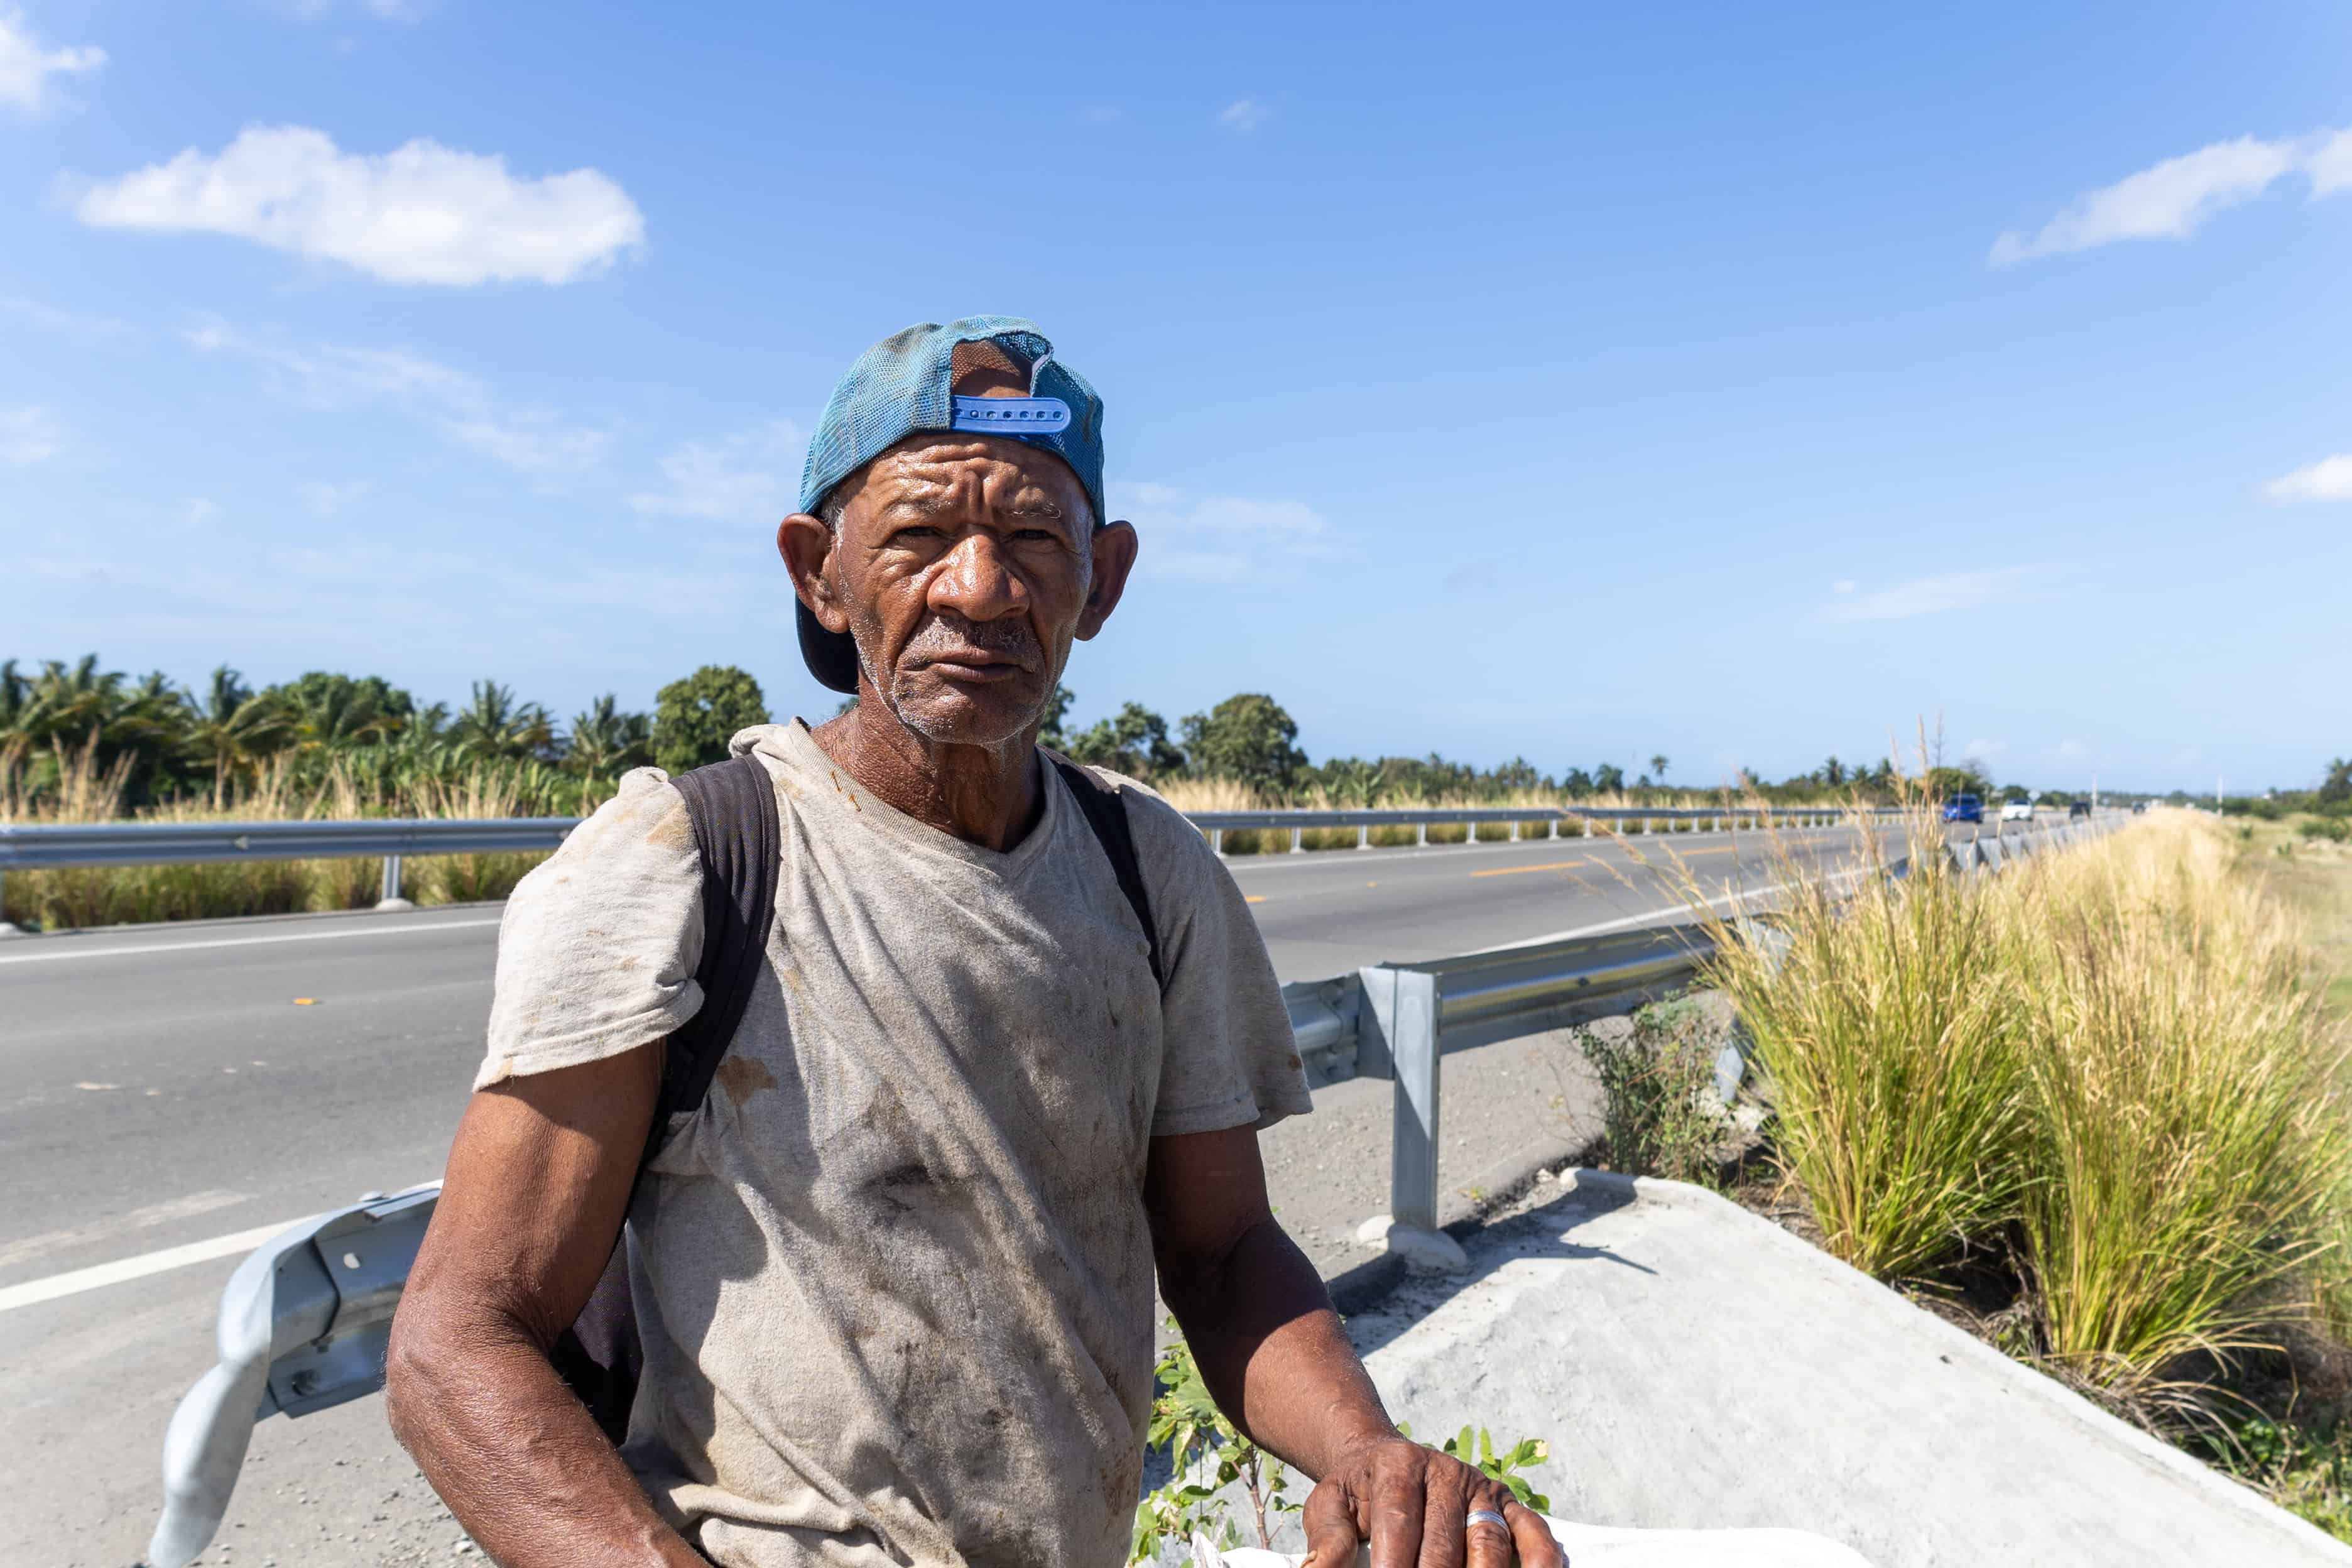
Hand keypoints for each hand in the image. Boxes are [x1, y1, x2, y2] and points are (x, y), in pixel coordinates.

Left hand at [1299, 1435, 1562, 1567]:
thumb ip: (1327, 1541)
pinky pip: (1534, 1533)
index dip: (1392, 1564)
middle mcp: (1445, 1472)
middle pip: (1444, 1540)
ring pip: (1488, 1541)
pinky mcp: (1508, 1506)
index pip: (1398, 1521)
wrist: (1384, 1462)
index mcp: (1398, 1466)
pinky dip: (1541, 1561)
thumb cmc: (1357, 1495)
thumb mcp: (1329, 1506)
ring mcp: (1481, 1489)